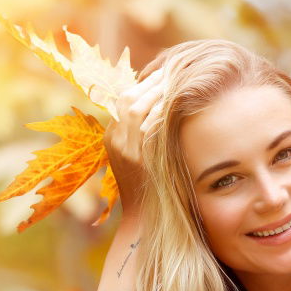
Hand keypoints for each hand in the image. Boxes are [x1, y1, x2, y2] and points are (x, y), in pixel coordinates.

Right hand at [104, 66, 165, 219]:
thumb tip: (163, 106)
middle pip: (128, 98)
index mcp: (111, 137)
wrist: (145, 219)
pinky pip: (147, 122)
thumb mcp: (142, 156)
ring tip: (177, 79)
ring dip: (157, 89)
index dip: (145, 84)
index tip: (165, 76)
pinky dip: (161, 107)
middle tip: (174, 70)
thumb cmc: (151, 187)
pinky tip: (179, 99)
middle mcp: (113, 140)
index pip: (125, 99)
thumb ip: (145, 133)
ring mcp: (123, 148)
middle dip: (152, 82)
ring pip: (135, 105)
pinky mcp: (136, 156)